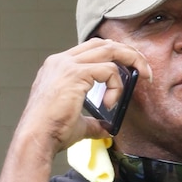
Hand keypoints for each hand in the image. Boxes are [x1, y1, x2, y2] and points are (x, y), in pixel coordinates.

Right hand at [18, 38, 150, 156]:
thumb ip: (93, 121)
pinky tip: (111, 103)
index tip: (129, 69)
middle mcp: (61, 61)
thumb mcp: (76, 123)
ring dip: (132, 60)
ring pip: (109, 50)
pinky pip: (109, 70)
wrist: (36, 138)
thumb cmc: (50, 131)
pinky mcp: (76, 74)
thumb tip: (107, 129)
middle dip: (128, 52)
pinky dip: (117, 85)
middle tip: (144, 68)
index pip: (91, 49)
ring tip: (145, 75)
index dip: (113, 55)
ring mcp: (67, 65)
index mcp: (57, 67)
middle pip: (103, 43)